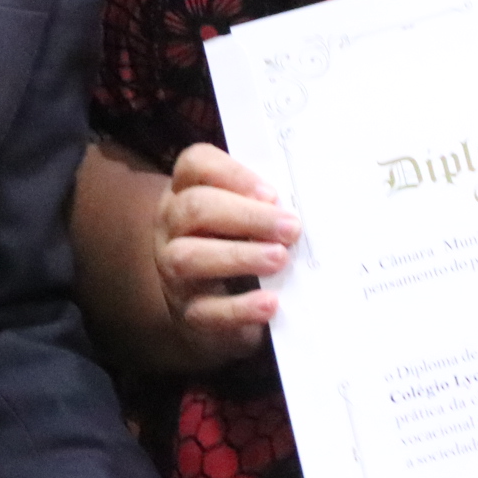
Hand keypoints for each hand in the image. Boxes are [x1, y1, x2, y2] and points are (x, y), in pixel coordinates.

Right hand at [156, 142, 299, 363]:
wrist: (209, 305)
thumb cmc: (235, 244)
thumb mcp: (243, 216)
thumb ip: (264, 203)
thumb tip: (305, 203)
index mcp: (187, 191)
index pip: (195, 164)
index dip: (233, 174)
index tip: (272, 193)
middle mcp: (172, 226)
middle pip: (194, 208)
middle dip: (247, 216)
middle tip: (290, 228)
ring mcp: (172, 270)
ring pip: (188, 257)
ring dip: (239, 256)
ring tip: (279, 259)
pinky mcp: (187, 312)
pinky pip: (204, 311)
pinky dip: (239, 308)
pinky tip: (269, 303)